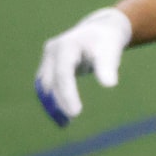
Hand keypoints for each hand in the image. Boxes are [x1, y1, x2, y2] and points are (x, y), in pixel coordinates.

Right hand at [35, 6, 131, 125]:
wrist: (99, 31)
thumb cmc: (107, 42)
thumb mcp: (111, 50)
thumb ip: (108, 66)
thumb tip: (110, 85)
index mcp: (66, 46)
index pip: (63, 73)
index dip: (67, 93)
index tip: (75, 113)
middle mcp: (52, 51)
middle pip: (51, 81)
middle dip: (57, 102)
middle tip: (68, 123)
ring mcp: (48, 58)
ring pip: (44, 85)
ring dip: (51, 104)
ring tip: (64, 124)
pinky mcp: (49, 65)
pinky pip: (47, 85)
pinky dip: (52, 100)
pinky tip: (61, 116)